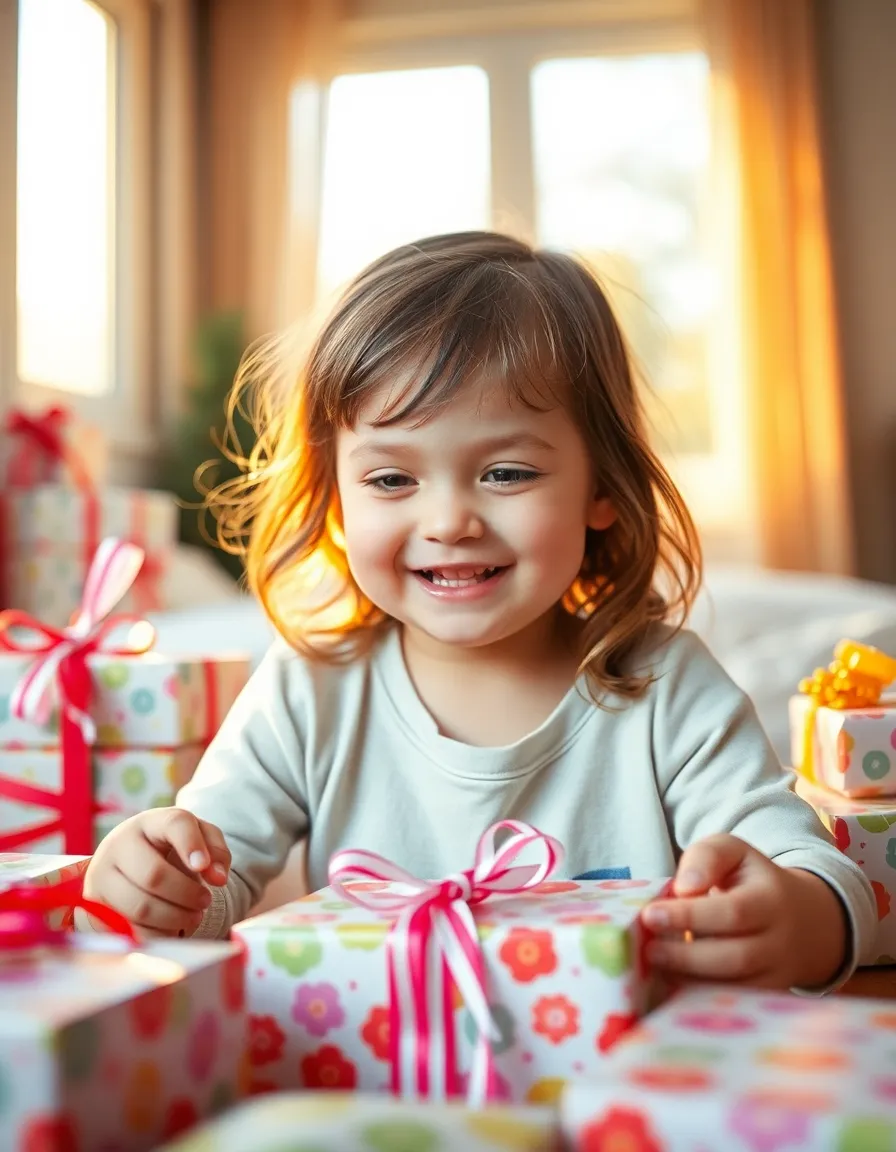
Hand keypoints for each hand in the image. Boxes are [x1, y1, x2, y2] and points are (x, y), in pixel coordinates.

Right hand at [81, 808, 230, 937]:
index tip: (204, 867)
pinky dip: (157, 933)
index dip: (192, 845)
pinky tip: (171, 926)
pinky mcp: (93, 906)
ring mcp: (101, 875)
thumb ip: (215, 850)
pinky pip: (129, 929)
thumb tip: (218, 878)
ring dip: (175, 918)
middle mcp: (118, 844)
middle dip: (187, 894)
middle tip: (205, 901)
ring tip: (193, 916)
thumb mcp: (196, 838)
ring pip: (141, 907)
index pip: (174, 825)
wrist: (126, 864)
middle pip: (155, 875)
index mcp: (149, 822)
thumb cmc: (168, 849)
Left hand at [641, 834, 848, 988]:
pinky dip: (703, 998)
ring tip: (656, 966)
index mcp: (772, 899)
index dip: (689, 916)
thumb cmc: (753, 882)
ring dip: (691, 980)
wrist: (807, 921)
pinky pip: (736, 1003)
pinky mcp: (769, 997)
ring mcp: (779, 974)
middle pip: (737, 957)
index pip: (732, 912)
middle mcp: (781, 941)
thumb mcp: (734, 853)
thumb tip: (685, 888)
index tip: (650, 915)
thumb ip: (707, 857)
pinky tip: (674, 983)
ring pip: (738, 987)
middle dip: (686, 956)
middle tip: (648, 949)